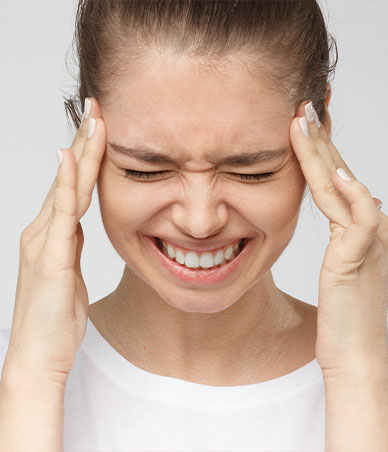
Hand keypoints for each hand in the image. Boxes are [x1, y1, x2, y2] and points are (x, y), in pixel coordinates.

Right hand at [2, 98, 105, 386]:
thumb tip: (76, 227)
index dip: (85, 155)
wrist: (40, 356)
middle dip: (83, 140)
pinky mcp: (51, 258)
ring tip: (93, 119)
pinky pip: (61, 214)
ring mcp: (45, 242)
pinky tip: (69, 159)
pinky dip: (65, 184)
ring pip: (66, 188)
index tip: (99, 127)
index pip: (72, 186)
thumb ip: (69, 247)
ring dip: (80, 152)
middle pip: (68, 177)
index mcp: (52, 236)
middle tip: (97, 107)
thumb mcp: (69, 276)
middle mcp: (44, 232)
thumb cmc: (56, 318)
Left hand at [289, 101, 387, 380]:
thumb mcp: (342, 268)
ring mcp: (368, 239)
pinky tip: (337, 173)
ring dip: (323, 152)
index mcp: (359, 226)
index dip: (319, 149)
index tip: (301, 123)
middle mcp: (368, 226)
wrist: (358, 355)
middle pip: (339, 172)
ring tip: (304, 120)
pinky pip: (359, 220)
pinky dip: (350, 195)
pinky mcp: (361, 258)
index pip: (335, 177)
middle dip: (319, 138)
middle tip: (301, 105)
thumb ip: (344, 238)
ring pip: (343, 186)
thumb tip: (347, 210)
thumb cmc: (346, 315)